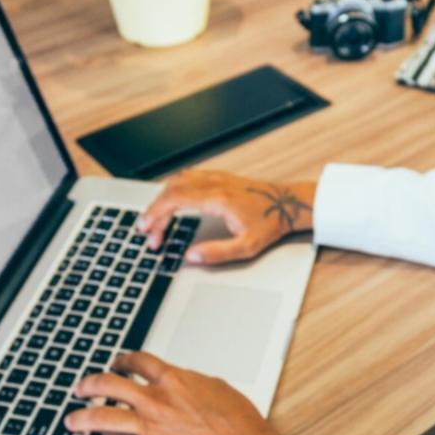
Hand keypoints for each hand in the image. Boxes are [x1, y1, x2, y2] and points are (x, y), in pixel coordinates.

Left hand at [68, 351, 296, 434]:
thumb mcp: (216, 387)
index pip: (138, 362)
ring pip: (102, 416)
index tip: (116, 363)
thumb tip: (183, 384)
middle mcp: (156, 399)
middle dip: (89, 385)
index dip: (121, 360)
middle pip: (109, 384)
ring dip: (81, 417)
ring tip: (71, 420)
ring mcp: (150, 426)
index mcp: (174, 379)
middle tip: (80, 388)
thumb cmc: (238, 421)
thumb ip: (192, 383)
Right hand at [138, 169, 316, 264]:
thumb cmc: (271, 223)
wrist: (289, 204)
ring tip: (157, 219)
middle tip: (149, 232)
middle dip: (155, 211)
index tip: (145, 227)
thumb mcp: (247, 246)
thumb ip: (217, 253)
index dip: (155, 213)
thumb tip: (191, 257)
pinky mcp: (221, 177)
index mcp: (217, 198)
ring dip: (163, 198)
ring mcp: (217, 177)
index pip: (174, 200)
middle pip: (172, 190)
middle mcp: (214, 183)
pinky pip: (190, 177)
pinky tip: (173, 200)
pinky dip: (175, 189)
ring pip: (179, 180)